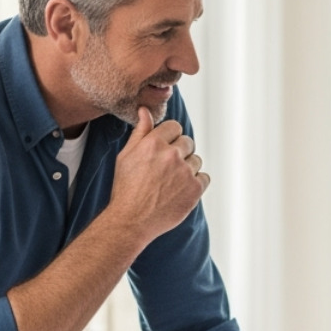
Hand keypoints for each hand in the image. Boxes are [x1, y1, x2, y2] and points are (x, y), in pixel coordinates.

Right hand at [108, 107, 209, 243]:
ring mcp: (185, 172)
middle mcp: (171, 154)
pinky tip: (181, 190)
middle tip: (166, 169)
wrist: (132, 220)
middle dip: (179, 152)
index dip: (170, 137)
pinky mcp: (195, 189)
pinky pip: (204, 177)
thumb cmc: (126, 188)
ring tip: (171, 182)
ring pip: (196, 160)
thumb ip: (140, 132)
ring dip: (188, 168)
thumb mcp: (126, 156)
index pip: (175, 127)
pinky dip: (196, 183)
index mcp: (153, 143)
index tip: (164, 149)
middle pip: (188, 142)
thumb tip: (146, 110)